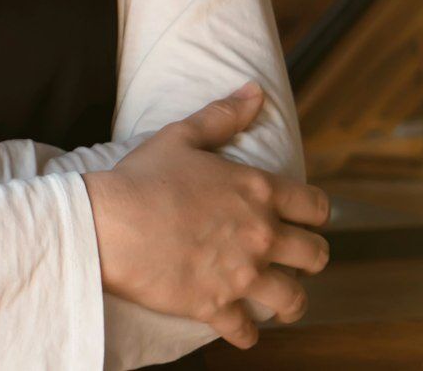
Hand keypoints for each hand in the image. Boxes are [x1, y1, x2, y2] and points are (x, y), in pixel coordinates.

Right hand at [83, 83, 330, 350]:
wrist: (106, 222)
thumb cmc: (142, 176)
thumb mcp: (181, 136)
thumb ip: (223, 116)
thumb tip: (254, 90)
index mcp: (257, 191)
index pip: (316, 207)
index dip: (314, 214)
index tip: (303, 219)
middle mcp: (260, 235)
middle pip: (316, 256)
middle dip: (308, 257)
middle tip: (292, 258)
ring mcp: (242, 274)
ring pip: (294, 300)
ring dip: (289, 301)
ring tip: (278, 300)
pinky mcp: (216, 304)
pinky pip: (246, 331)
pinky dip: (245, 332)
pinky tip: (238, 326)